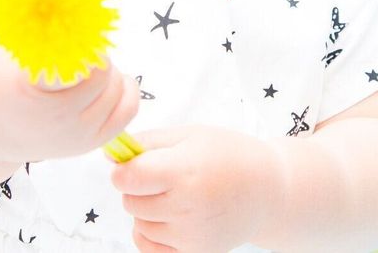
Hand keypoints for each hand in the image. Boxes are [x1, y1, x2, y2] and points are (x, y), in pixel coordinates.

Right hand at [0, 44, 139, 164]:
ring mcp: (76, 133)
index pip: (73, 56)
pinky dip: (124, 90)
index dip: (77, 40)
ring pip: (116, 86)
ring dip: (106, 71)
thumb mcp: (8, 51)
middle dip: (92, 53)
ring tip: (83, 68)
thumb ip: (38, 30)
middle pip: (101, 69)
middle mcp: (57, 115)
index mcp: (31, 86)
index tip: (70, 32)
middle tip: (75, 50)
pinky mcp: (89, 143)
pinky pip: (127, 109)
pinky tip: (107, 81)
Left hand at [109, 125, 285, 252]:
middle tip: (162, 176)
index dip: (124, 168)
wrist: (266, 192)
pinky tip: (168, 217)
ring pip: (139, 223)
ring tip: (175, 195)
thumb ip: (147, 142)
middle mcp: (187, 208)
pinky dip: (150, 232)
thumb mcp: (188, 135)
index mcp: (185, 172)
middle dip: (137, 187)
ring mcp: (191, 236)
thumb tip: (110, 154)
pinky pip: (149, 247)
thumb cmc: (227, 155)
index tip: (135, 162)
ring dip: (146, 209)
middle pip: (130, 201)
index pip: (128, 178)